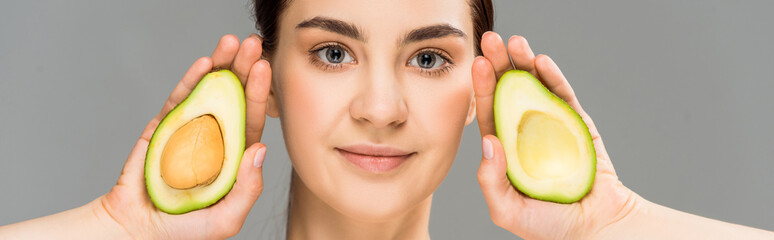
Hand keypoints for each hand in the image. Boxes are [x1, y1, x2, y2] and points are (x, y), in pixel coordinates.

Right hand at [98, 34, 272, 238]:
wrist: (135, 229)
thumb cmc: (183, 229)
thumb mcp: (225, 218)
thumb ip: (247, 189)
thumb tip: (261, 149)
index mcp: (233, 155)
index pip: (250, 119)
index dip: (260, 94)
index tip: (265, 68)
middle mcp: (215, 137)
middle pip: (233, 97)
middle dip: (243, 69)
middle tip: (252, 44)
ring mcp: (189, 129)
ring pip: (209, 91)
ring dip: (221, 65)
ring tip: (231, 42)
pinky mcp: (163, 126)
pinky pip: (179, 100)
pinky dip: (191, 80)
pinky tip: (205, 63)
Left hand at [472, 32, 637, 239]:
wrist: (595, 228)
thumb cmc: (548, 225)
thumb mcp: (508, 210)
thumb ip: (491, 182)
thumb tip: (488, 143)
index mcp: (506, 149)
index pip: (490, 113)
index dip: (482, 88)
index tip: (475, 65)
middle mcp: (525, 131)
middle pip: (508, 92)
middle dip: (498, 65)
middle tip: (489, 41)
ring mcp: (551, 125)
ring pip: (534, 87)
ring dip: (523, 63)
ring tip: (514, 42)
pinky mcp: (577, 123)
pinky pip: (563, 97)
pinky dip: (553, 78)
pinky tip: (540, 61)